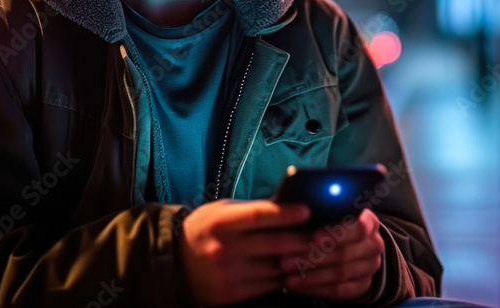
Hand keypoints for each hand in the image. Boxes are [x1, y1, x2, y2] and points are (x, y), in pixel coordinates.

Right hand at [177, 199, 311, 305]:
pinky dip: (285, 276)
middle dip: (304, 239)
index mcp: (219, 222)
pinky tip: (293, 268)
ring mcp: (228, 274)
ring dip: (299, 260)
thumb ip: (251, 210)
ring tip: (314, 251)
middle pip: (274, 244)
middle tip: (323, 234)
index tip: (307, 210)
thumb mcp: (220, 212)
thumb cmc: (205, 231)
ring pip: (276, 267)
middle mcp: (223, 249)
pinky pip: (270, 285)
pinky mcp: (233, 294)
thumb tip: (288, 206)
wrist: (176, 265)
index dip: (285, 213)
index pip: (258, 216)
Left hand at [280, 208, 385, 300]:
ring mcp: (370, 267)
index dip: (336, 233)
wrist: (348, 242)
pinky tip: (297, 285)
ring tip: (287, 275)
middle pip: (345, 254)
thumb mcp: (326, 210)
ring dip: (310, 276)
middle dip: (313, 258)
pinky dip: (316, 288)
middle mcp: (374, 245)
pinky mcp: (362, 286)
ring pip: (340, 274)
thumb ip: (317, 206)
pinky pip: (339, 291)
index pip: (358, 228)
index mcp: (368, 221)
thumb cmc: (327, 221)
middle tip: (285, 260)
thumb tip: (296, 204)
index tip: (314, 236)